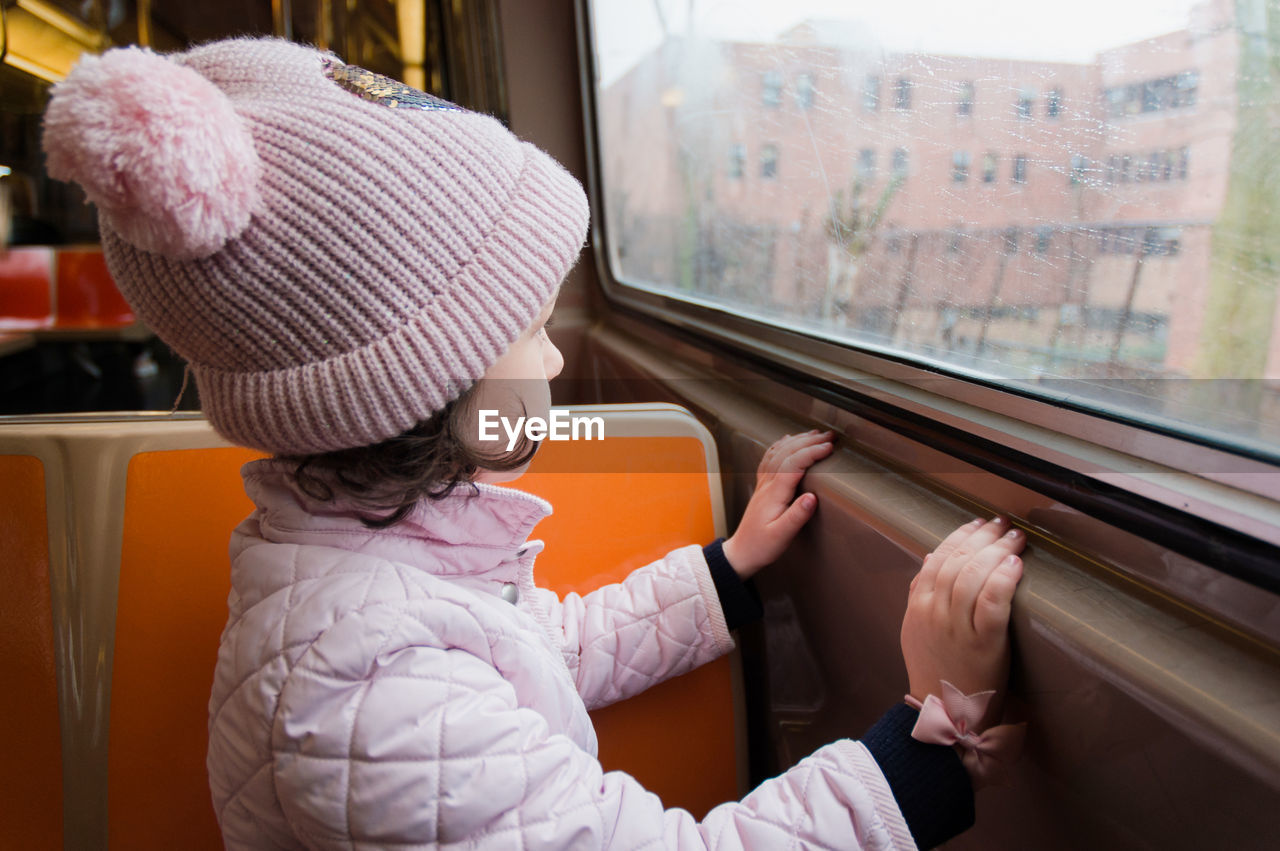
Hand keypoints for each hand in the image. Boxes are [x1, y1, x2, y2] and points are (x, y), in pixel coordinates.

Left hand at [722, 430, 833, 578]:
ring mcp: (763, 484)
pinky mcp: (762, 487)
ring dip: (797, 440)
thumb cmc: (761, 546)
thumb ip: (796, 517)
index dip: (812, 452)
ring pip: (778, 452)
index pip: (794, 464)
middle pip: (787, 453)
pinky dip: (780, 445)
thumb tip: (812, 497)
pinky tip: (787, 440)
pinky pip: (769, 458)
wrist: (741, 552)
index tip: (829, 448)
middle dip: (810, 441)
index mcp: (774, 494)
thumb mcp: (781, 537)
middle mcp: (767, 484)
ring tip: (815, 434)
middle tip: (830, 436)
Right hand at [900, 517, 1024, 728]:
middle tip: (1003, 524)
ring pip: (974, 576)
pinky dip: (1003, 580)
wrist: (943, 714)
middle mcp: (934, 612)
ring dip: (997, 551)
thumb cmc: (934, 671)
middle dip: (983, 537)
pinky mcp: (983, 644)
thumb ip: (919, 593)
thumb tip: (929, 557)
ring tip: (1015, 538)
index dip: (960, 536)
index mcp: (918, 606)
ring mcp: (957, 628)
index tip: (979, 524)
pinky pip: (992, 604)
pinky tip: (1015, 564)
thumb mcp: (915, 629)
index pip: (937, 558)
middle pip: (958, 562)